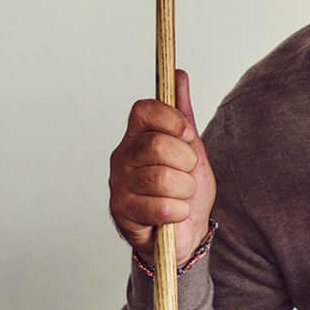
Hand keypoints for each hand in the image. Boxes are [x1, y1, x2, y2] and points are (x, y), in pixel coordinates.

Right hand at [109, 70, 215, 264]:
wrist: (185, 233)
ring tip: (181, 195)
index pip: (144, 110)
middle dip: (185, 162)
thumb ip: (181, 114)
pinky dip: (179, 212)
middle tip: (187, 173)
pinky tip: (175, 213)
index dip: (171, 120)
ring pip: (163, 178)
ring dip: (185, 190)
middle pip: (157, 145)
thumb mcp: (190, 148)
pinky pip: (161, 206)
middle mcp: (122, 156)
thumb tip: (178, 76)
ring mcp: (119, 184)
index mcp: (137, 136)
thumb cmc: (184, 190)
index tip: (187, 135)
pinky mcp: (122, 212)